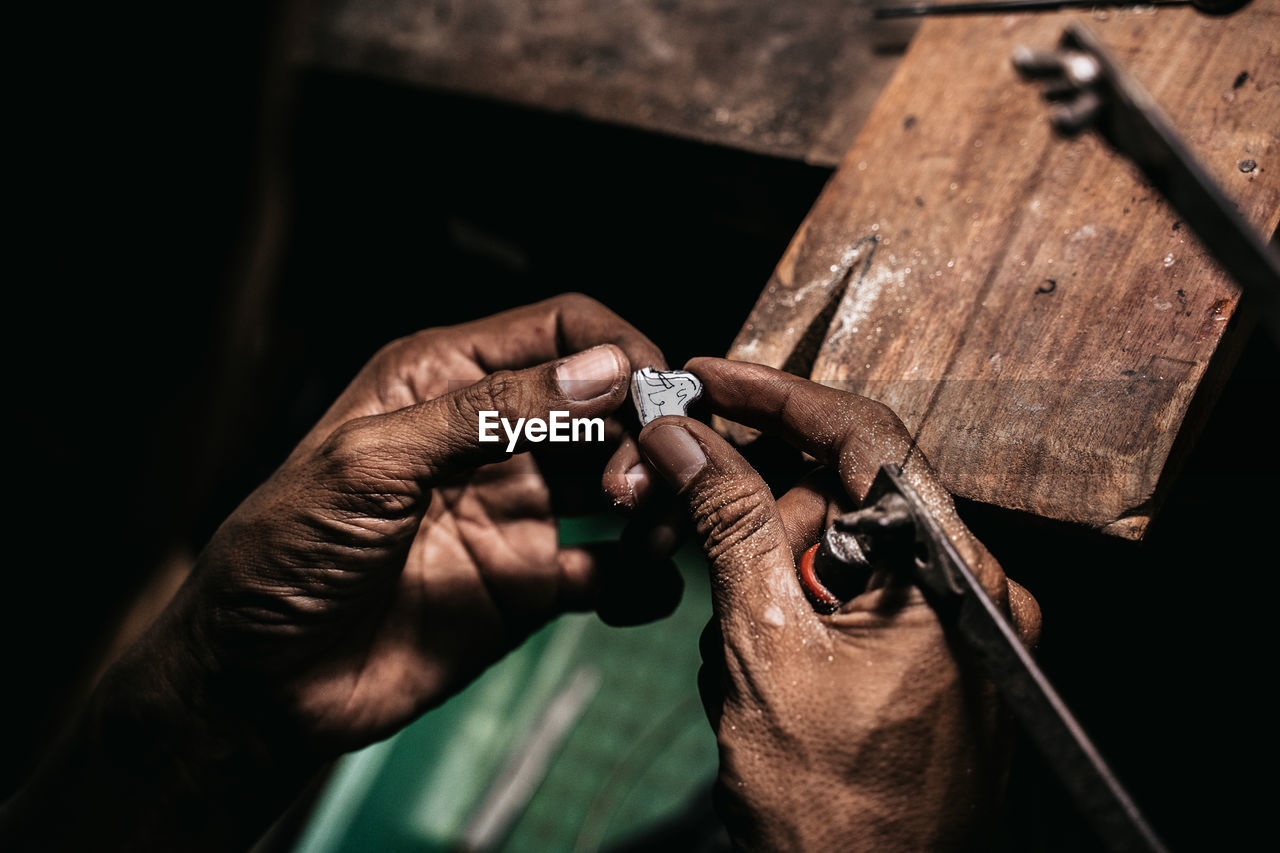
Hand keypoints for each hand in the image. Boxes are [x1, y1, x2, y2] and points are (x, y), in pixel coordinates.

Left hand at [164, 294, 675, 752]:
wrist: (259, 682)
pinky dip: (643, 574)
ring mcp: (515, 510)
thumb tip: (603, 369)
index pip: (560, 333)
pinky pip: (612, 570)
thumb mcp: (372, 460)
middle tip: (643, 478)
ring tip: (651, 526)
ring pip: (620, 479)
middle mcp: (491, 438)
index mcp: (445, 381)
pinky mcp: (529, 584)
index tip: (657, 390)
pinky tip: (643, 581)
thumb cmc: (284, 553)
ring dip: (653, 496)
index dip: (617, 349)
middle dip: (640, 430)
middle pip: (604, 405)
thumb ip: (486, 410)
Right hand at [637, 359, 1040, 851]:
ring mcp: (939, 626)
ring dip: (752, 577)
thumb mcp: (764, 648)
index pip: (863, 439)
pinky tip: (750, 676)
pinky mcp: (911, 657)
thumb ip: (728, 524)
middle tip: (663, 504)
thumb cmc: (834, 814)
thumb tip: (685, 437)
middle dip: (743, 503)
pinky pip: (833, 599)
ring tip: (726, 656)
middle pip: (835, 491)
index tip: (705, 378)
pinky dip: (777, 617)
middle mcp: (962, 589)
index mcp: (951, 576)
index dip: (775, 398)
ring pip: (822, 547)